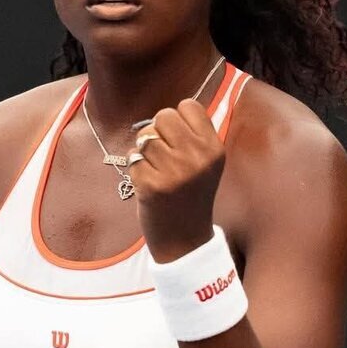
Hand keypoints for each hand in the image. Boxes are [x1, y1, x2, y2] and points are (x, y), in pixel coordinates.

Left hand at [128, 99, 224, 262]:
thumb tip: (163, 114)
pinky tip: (147, 184)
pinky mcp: (151, 186)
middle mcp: (197, 157)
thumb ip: (192, 136)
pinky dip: (134, 169)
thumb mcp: (205, 164)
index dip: (177, 119)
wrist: (185, 241)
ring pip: (145, 136)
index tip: (177, 140)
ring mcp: (174, 172)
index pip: (188, 106)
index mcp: (214, 148)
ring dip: (143, 151)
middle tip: (162, 157)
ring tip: (155, 170)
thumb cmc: (190, 197)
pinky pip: (132, 158)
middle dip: (157, 132)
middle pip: (163, 116)